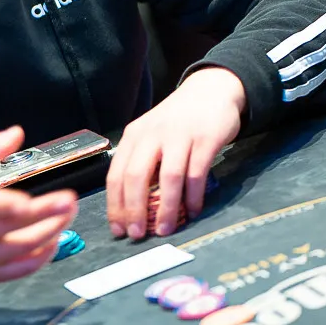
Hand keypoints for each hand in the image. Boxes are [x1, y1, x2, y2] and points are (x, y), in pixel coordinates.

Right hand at [0, 127, 77, 283]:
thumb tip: (16, 134)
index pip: (6, 208)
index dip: (38, 205)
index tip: (62, 195)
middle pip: (21, 229)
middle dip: (52, 217)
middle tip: (71, 204)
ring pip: (23, 251)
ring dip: (51, 235)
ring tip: (66, 218)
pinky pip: (18, 271)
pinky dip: (40, 258)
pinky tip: (52, 242)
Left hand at [107, 67, 243, 239]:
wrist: (211, 89)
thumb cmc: (177, 120)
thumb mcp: (151, 134)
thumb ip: (142, 161)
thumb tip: (133, 206)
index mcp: (134, 135)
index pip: (116, 174)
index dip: (115, 204)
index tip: (117, 229)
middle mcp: (152, 134)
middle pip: (136, 176)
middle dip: (134, 210)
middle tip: (137, 235)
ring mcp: (179, 135)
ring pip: (168, 178)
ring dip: (166, 208)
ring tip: (166, 229)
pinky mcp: (205, 139)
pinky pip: (197, 173)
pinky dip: (194, 196)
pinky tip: (194, 211)